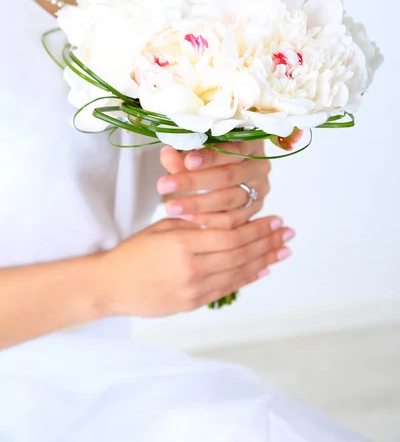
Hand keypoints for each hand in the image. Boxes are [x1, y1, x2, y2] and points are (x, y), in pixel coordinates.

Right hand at [97, 215, 292, 316]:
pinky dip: (247, 278)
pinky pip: (227, 289)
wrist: (112, 285)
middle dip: (268, 242)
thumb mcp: (163, 227)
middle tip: (288, 233)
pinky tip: (262, 269)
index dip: (257, 228)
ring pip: (238, 272)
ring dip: (264, 260)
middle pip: (240, 254)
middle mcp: (192, 269)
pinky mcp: (192, 304)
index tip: (275, 220)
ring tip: (283, 251)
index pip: (232, 235)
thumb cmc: (135, 251)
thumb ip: (195, 224)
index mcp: (183, 244)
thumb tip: (228, 217)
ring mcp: (194, 290)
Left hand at [158, 141, 269, 227]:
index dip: (210, 157)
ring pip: (228, 201)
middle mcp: (259, 166)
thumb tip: (167, 153)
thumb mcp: (195, 152)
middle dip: (194, 182)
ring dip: (197, 204)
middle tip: (164, 185)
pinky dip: (206, 219)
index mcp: (250, 143)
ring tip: (171, 207)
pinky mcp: (253, 210)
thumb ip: (182, 155)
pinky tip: (185, 216)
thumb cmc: (209, 158)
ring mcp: (259, 190)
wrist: (223, 176)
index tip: (187, 161)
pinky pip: (231, 220)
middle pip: (228, 176)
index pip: (233, 149)